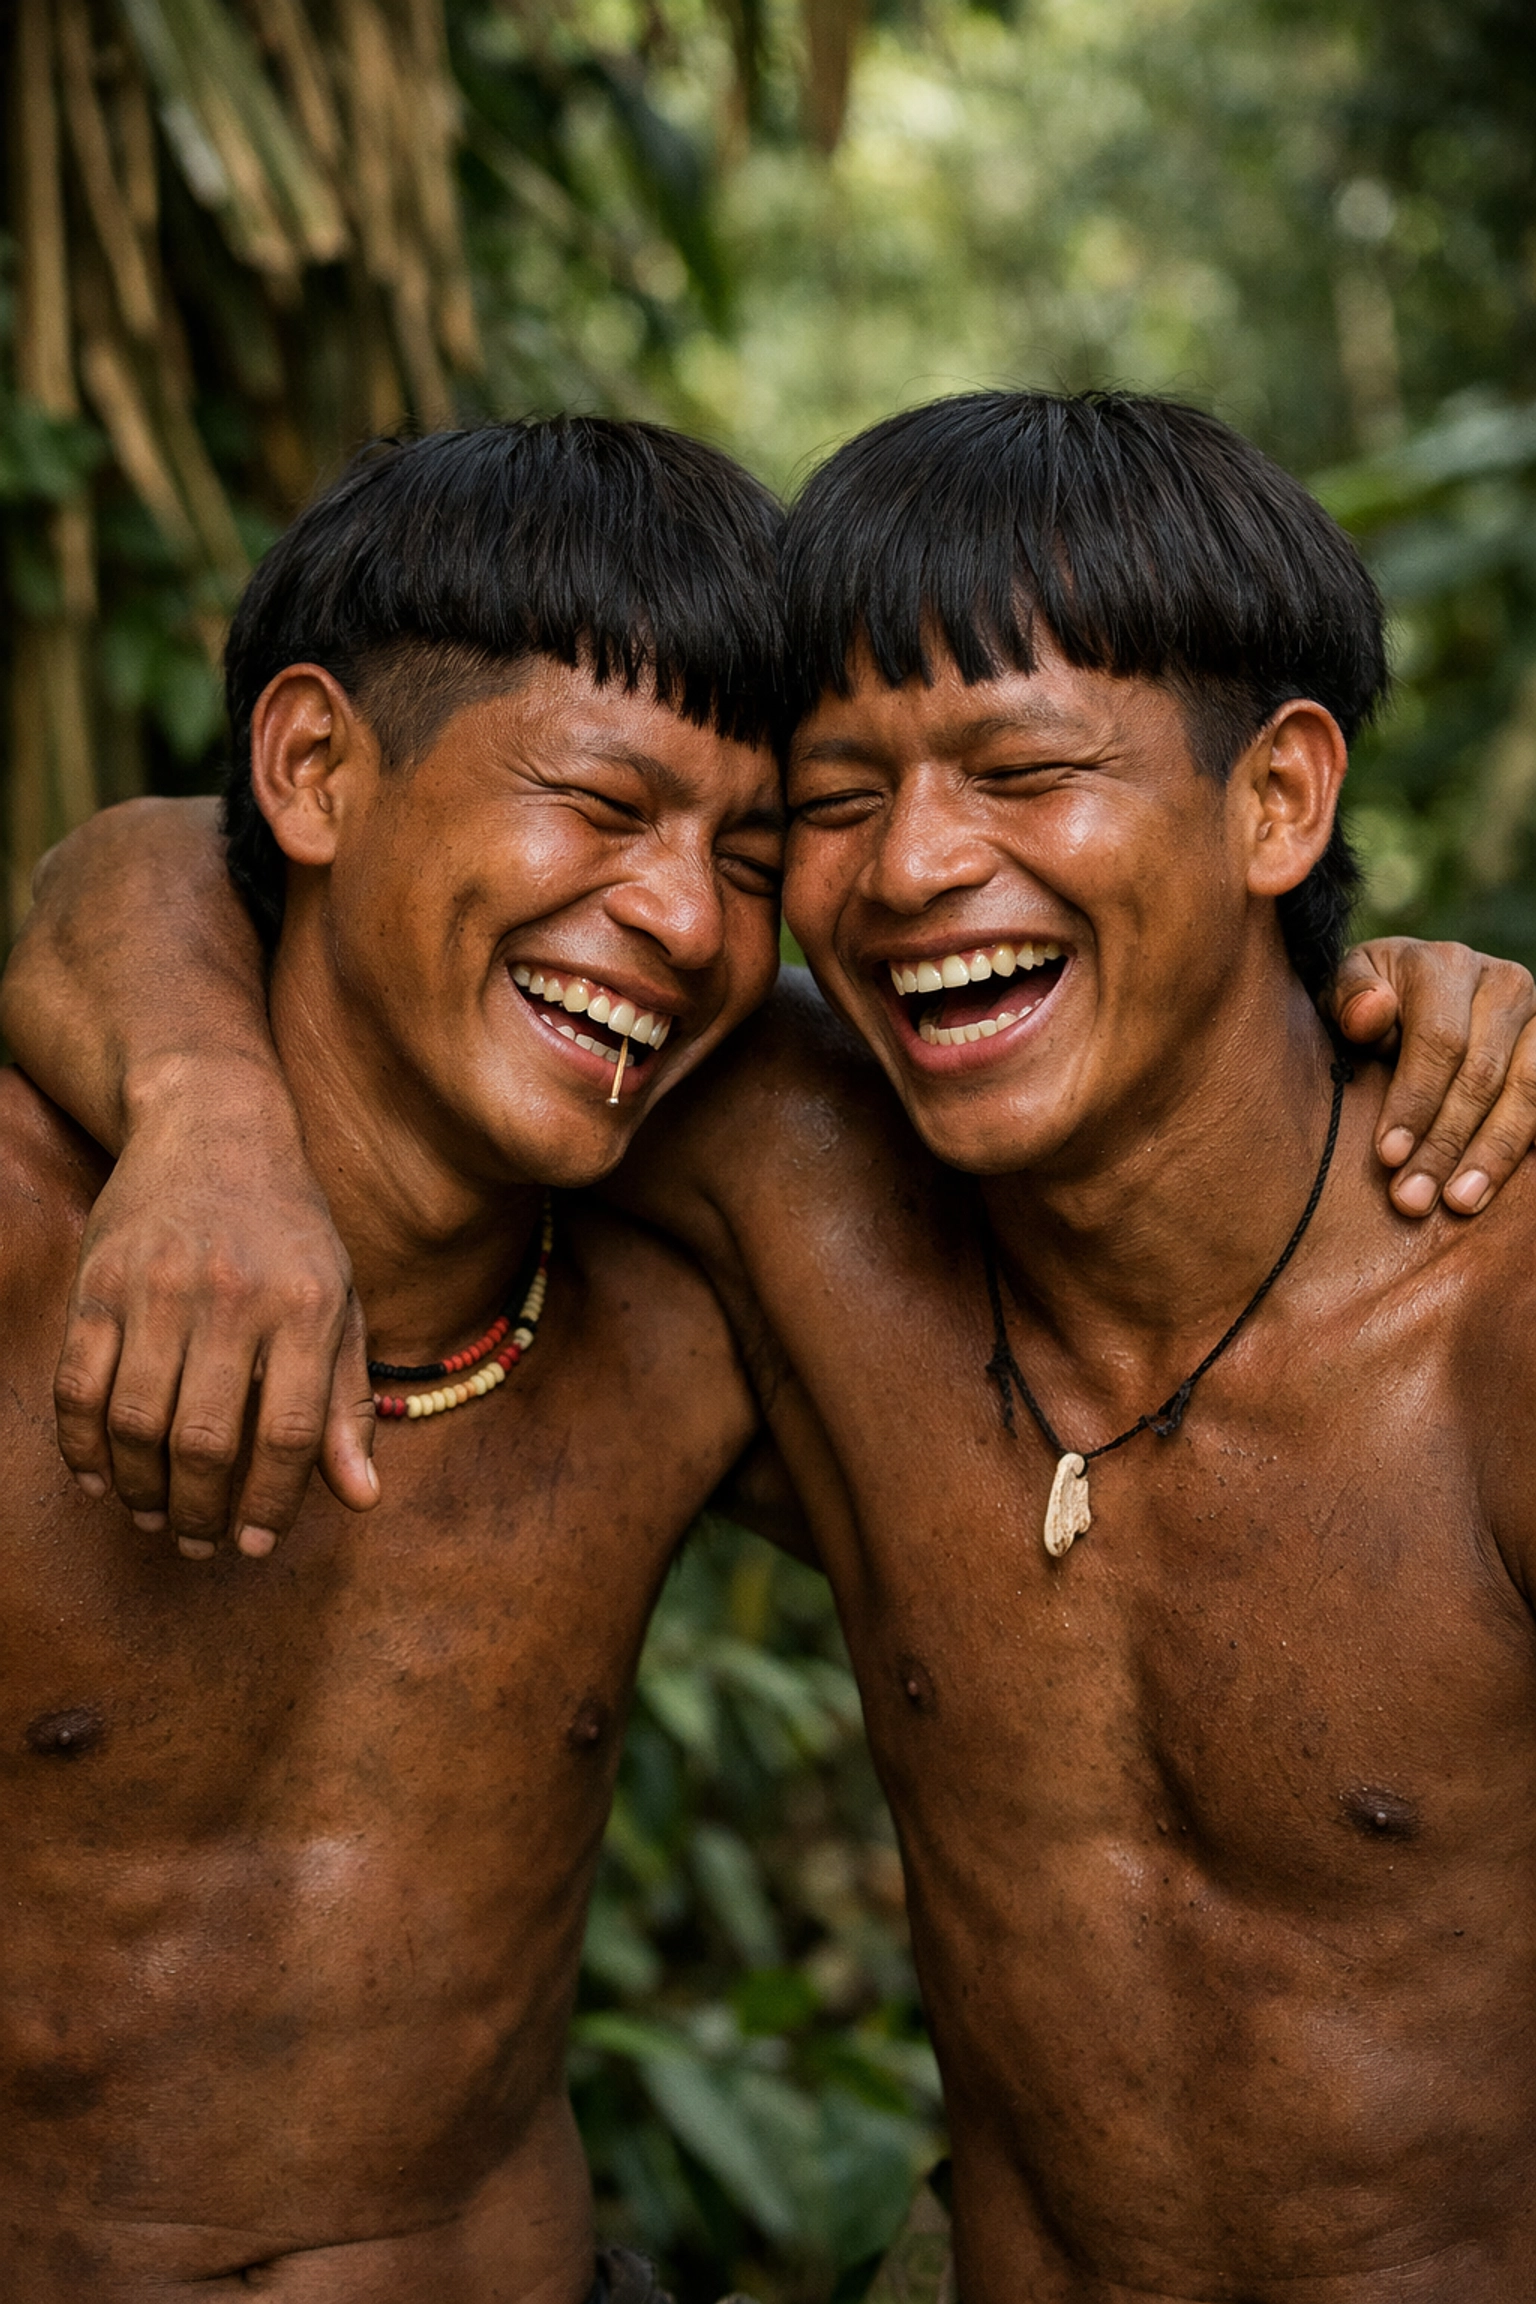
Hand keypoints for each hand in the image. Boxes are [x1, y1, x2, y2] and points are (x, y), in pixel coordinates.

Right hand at [54, 1058, 376, 1557]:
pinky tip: (100, 1477)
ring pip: (135, 1422)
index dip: (272, 1504)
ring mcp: (157, 1287)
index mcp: (308, 1305)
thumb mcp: (342, 1303)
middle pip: (206, 1439)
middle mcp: (233, 1296)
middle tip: (199, 1542)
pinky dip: (82, 1446)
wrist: (215, 1128)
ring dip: (141, 1487)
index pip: (290, 1434)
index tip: (257, 1544)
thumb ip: (347, 1404)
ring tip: (155, 1514)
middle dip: (200, 1510)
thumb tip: (361, 1500)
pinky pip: (77, 1386)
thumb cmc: (291, 1232)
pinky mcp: (97, 1282)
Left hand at [1328, 937, 1535, 1215]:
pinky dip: (1525, 1149)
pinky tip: (1495, 1185)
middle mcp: (1504, 982)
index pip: (1438, 1040)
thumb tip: (1369, 1016)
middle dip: (1444, 1143)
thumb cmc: (1370, 1007)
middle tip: (1412, 1199)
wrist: (1420, 997)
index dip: (1414, 1101)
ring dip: (1493, 1154)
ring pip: (1528, 1092)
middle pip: (1481, 1075)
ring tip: (1460, 1203)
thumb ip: (1348, 998)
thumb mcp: (1345, 994)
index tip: (1388, 1155)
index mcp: (1444, 965)